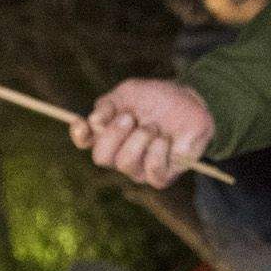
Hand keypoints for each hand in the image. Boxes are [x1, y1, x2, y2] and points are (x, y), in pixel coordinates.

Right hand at [71, 79, 216, 188]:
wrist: (191, 102)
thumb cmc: (157, 99)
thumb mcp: (130, 93)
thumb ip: (108, 105)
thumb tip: (94, 121)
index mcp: (108, 135)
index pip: (85, 141)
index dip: (79, 135)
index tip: (82, 122)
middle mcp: (120, 155)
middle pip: (101, 157)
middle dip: (114, 134)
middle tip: (130, 117)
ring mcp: (139, 169)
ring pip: (125, 163)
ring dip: (139, 139)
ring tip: (153, 127)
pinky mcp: (160, 177)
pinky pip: (152, 171)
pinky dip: (158, 151)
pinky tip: (165, 139)